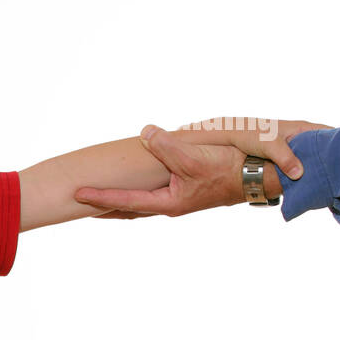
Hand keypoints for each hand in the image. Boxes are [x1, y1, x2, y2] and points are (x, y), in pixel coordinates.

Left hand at [74, 117, 332, 217]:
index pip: (125, 201)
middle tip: (76, 202)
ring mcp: (179, 199)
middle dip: (103, 205)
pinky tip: (133, 190)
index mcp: (168, 202)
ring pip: (140, 202)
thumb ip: (166, 144)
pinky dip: (138, 194)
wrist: (264, 176)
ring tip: (96, 202)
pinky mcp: (188, 191)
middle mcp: (170, 204)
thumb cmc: (231, 168)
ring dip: (119, 201)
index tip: (75, 193)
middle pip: (127, 207)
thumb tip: (144, 132)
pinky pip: (154, 194)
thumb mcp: (195, 156)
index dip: (99, 197)